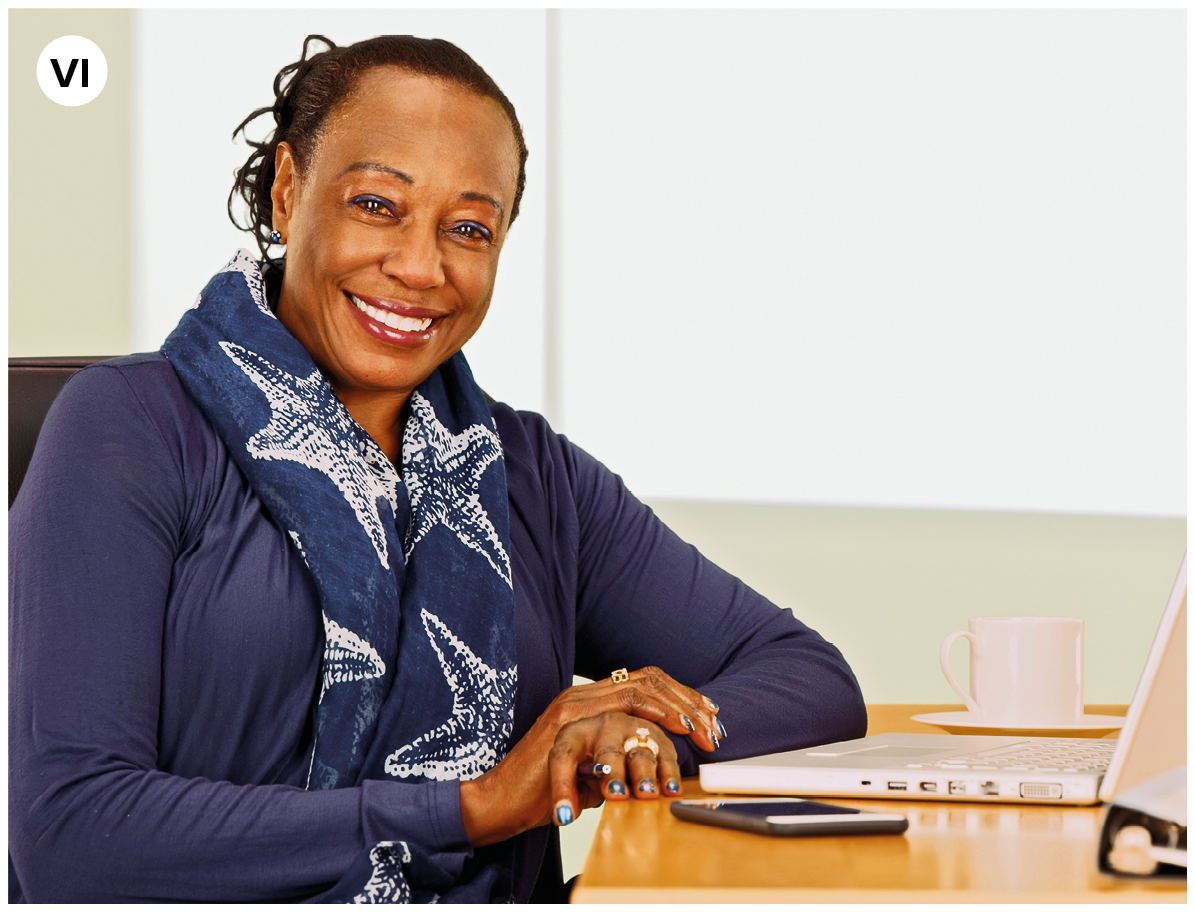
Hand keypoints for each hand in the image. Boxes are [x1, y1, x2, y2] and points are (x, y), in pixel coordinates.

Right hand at [459, 666, 722, 845]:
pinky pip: (616, 714)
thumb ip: (622, 756)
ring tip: (698, 734)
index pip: (646, 683)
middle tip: (714, 729)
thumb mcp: (596, 769)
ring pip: (638, 690)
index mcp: (591, 700)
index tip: (710, 717)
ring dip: (675, 711)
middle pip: (648, 679)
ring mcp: (572, 706)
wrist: (501, 801)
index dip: (681, 696)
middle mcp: (582, 695)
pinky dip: (649, 724)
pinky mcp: (564, 726)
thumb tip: (663, 763)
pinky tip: (672, 734)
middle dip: (687, 702)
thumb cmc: (547, 790)